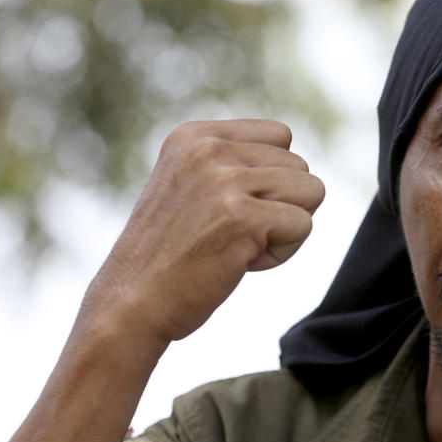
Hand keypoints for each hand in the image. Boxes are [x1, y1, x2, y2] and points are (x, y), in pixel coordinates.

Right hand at [86, 119, 324, 343]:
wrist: (131, 305)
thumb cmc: (170, 253)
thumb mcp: (189, 184)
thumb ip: (232, 161)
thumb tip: (295, 157)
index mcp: (194, 136)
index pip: (281, 136)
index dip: (273, 178)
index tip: (232, 207)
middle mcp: (208, 149)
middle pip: (300, 167)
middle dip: (280, 206)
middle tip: (232, 233)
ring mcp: (224, 181)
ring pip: (310, 192)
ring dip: (284, 228)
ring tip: (237, 245)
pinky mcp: (241, 217)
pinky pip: (303, 225)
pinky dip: (282, 252)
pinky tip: (240, 262)